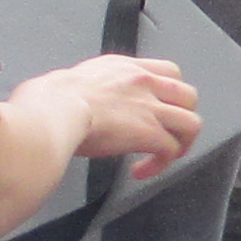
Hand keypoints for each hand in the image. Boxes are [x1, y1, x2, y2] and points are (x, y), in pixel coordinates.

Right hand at [42, 52, 201, 178]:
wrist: (54, 111)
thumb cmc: (49, 100)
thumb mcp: (73, 79)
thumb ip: (87, 86)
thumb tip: (71, 98)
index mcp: (124, 68)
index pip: (169, 72)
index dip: (171, 94)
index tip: (160, 110)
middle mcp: (143, 82)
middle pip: (188, 96)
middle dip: (182, 118)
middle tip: (168, 136)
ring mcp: (150, 107)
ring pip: (191, 123)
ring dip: (180, 144)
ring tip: (162, 157)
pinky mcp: (149, 133)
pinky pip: (171, 150)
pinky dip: (160, 165)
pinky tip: (140, 172)